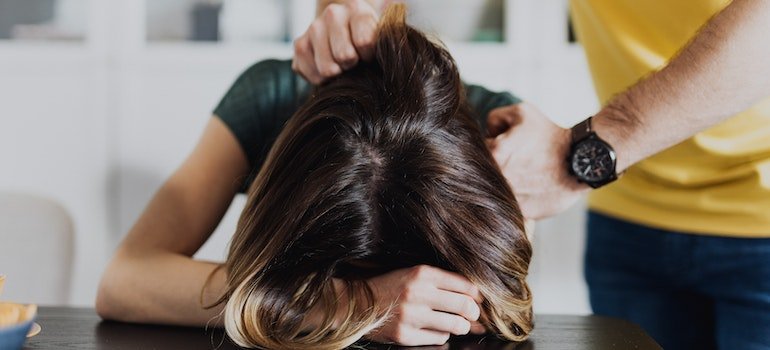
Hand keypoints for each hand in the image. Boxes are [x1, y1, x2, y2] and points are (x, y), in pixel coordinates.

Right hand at [293, 0, 379, 83]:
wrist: (347, 33)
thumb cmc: (368, 39)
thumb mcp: (380, 39)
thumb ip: (380, 47)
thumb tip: (379, 66)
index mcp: (356, 9)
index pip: (364, 42)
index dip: (368, 56)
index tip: (369, 55)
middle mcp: (332, 14)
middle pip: (344, 56)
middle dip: (352, 65)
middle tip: (354, 61)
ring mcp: (313, 28)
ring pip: (327, 69)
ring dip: (337, 73)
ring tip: (342, 65)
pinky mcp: (299, 45)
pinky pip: (312, 75)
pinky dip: (322, 80)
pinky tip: (329, 68)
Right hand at [364, 265, 486, 345]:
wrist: (357, 303)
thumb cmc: (390, 287)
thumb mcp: (414, 274)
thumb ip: (442, 282)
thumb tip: (476, 297)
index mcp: (422, 273)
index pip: (465, 285)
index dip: (478, 295)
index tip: (479, 300)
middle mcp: (417, 293)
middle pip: (465, 306)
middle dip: (474, 313)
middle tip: (473, 315)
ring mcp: (411, 316)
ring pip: (455, 325)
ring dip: (461, 326)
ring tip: (457, 323)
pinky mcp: (405, 335)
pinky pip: (439, 338)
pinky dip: (442, 335)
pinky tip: (434, 329)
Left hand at [486, 103, 588, 219]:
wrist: (581, 161)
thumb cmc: (551, 136)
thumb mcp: (522, 112)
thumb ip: (495, 118)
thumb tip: (486, 133)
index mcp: (494, 155)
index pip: (475, 153)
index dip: (489, 149)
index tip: (504, 149)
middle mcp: (498, 179)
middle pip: (483, 175)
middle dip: (493, 168)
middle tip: (515, 162)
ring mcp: (510, 198)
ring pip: (495, 193)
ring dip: (502, 186)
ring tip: (523, 176)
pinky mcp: (523, 213)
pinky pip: (510, 208)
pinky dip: (515, 201)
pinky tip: (528, 190)